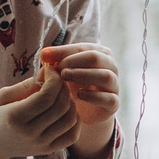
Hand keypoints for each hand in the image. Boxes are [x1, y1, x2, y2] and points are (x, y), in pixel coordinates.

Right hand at [0, 68, 78, 158]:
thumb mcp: (2, 96)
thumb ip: (26, 85)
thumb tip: (48, 72)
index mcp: (14, 118)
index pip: (46, 96)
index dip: (54, 79)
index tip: (50, 69)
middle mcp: (29, 133)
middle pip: (60, 106)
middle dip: (63, 87)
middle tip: (57, 78)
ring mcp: (40, 144)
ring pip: (70, 120)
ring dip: (71, 102)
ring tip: (60, 93)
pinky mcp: (48, 150)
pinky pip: (72, 136)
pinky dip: (75, 120)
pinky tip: (66, 109)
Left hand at [41, 43, 120, 157]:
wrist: (81, 111)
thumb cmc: (72, 85)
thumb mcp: (62, 71)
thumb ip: (54, 61)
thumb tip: (44, 54)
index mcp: (100, 54)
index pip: (83, 48)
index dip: (63, 51)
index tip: (44, 57)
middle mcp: (111, 67)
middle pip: (96, 57)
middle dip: (74, 61)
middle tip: (57, 69)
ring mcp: (114, 85)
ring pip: (106, 76)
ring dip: (84, 75)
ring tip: (65, 78)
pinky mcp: (114, 104)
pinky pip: (109, 98)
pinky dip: (94, 96)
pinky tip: (79, 95)